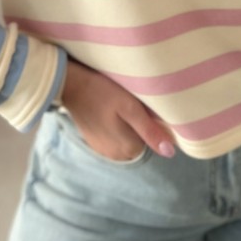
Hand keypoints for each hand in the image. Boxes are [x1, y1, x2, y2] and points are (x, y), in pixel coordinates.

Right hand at [61, 59, 178, 160]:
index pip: (152, 141)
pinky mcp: (94, 141)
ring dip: (127, 126)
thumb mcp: (130, 107)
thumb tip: (170, 153)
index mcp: (127, 149)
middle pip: (139, 142)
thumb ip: (149, 131)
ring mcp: (103, 150)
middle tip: (131, 104)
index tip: (143, 107)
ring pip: (127, 139)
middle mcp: (115, 156)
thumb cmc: (102, 91)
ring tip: (119, 107)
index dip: (151, 123)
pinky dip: (114, 126)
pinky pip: (114, 137)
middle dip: (139, 126)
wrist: (70, 84)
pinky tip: (109, 111)